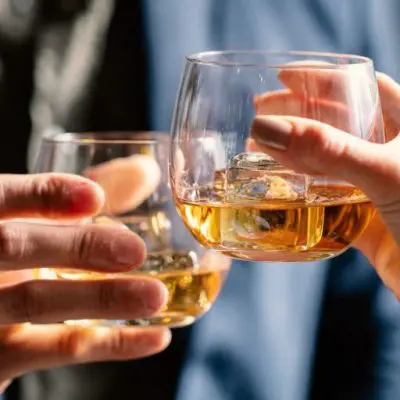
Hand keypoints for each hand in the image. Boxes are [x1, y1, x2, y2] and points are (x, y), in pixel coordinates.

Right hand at [0, 173, 169, 392]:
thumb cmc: (15, 247)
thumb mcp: (34, 218)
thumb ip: (82, 193)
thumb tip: (145, 170)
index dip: (43, 195)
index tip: (94, 196)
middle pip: (12, 248)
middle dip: (76, 246)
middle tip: (134, 250)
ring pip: (34, 302)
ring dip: (101, 299)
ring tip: (155, 296)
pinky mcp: (2, 355)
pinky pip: (57, 350)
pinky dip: (111, 344)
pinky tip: (156, 336)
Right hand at [250, 68, 399, 296]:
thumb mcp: (384, 172)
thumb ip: (328, 151)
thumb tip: (267, 127)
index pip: (360, 87)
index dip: (320, 78)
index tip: (282, 76)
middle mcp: (389, 153)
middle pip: (336, 122)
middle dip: (297, 114)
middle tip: (260, 113)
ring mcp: (375, 186)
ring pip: (327, 162)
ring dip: (293, 156)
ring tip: (258, 149)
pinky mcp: (364, 218)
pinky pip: (326, 200)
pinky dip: (301, 195)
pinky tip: (278, 189)